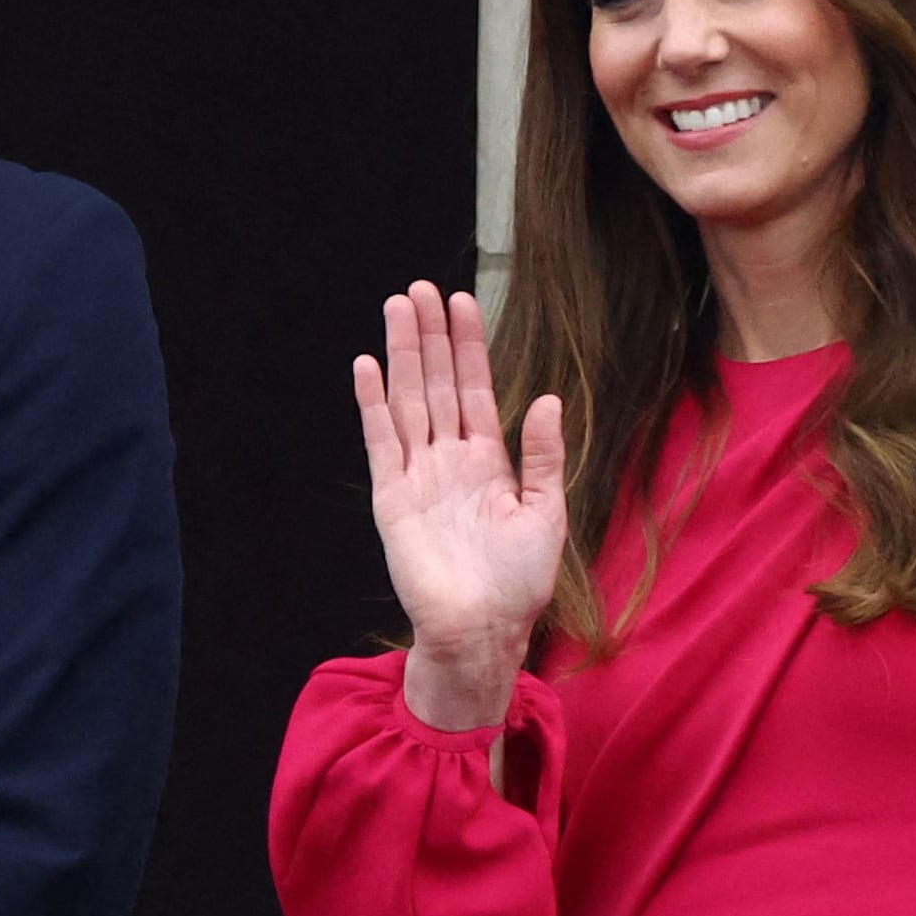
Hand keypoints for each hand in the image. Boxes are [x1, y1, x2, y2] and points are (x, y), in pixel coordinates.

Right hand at [355, 283, 567, 729]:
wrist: (482, 627)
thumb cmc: (520, 581)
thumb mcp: (547, 511)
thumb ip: (544, 455)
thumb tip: (547, 398)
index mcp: (487, 460)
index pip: (474, 388)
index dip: (468, 345)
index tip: (461, 301)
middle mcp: (449, 459)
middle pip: (436, 383)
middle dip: (430, 336)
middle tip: (419, 288)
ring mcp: (417, 474)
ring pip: (408, 400)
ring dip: (402, 355)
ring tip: (396, 309)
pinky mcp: (392, 496)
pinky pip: (381, 440)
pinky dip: (373, 403)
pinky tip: (368, 366)